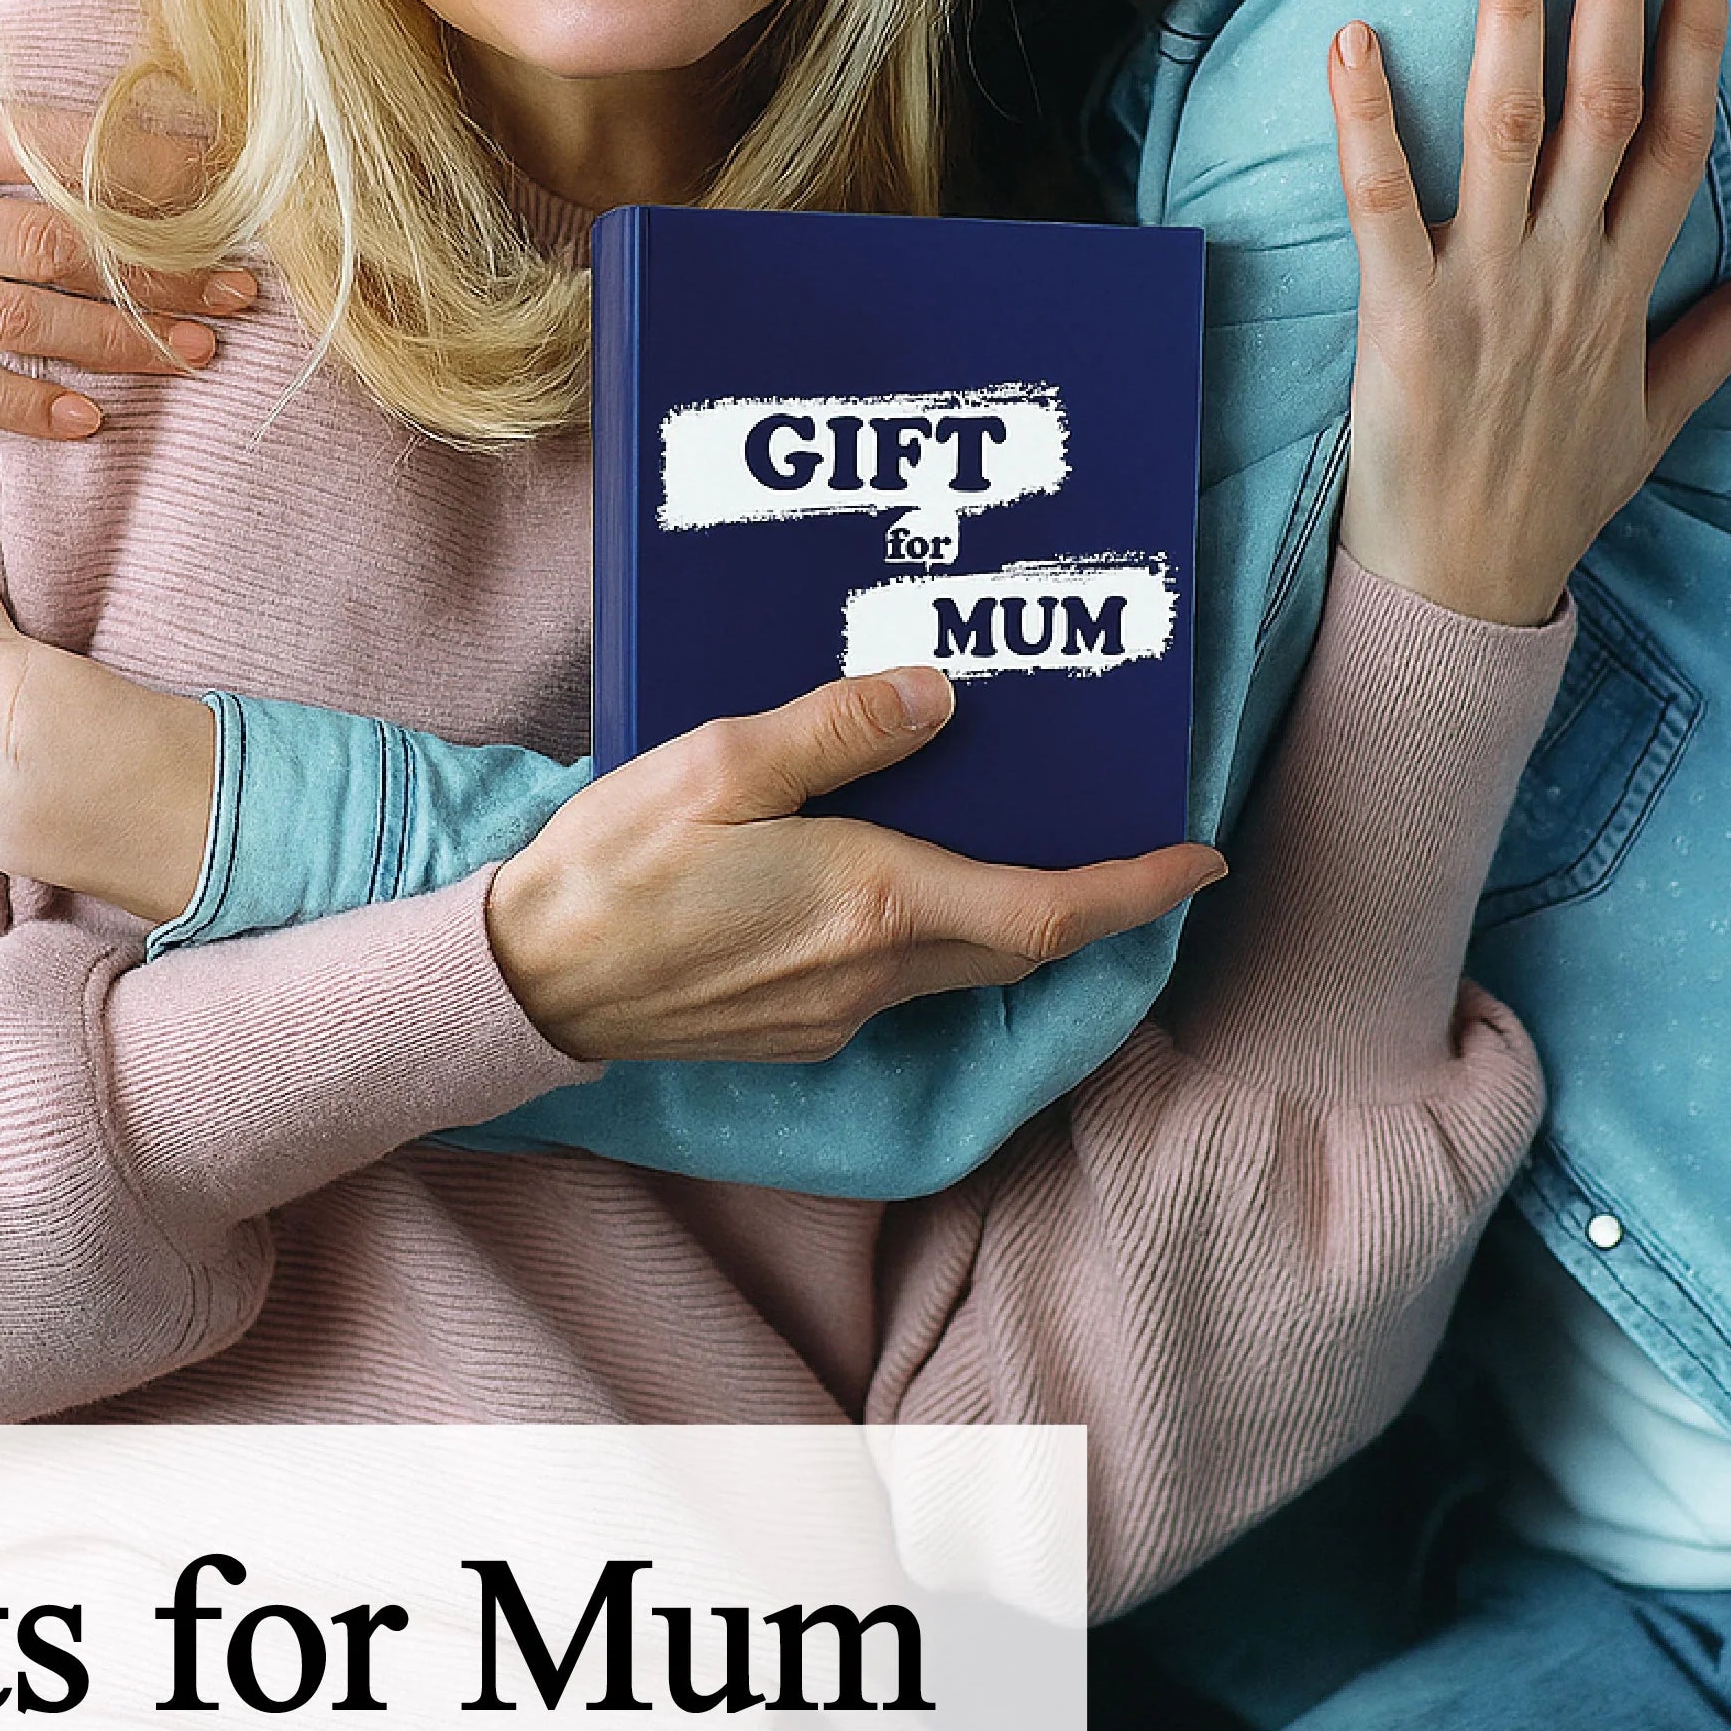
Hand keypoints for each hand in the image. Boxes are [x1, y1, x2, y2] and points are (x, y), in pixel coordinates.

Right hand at [0, 0, 247, 439]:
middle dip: (162, 272)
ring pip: (17, 320)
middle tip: (241, 291)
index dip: (153, 170)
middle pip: (52, 245)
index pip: (53, 147)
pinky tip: (92, 416)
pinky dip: (27, 407)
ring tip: (201, 350)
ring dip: (123, 344)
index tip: (228, 187)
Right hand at [487, 676, 1219, 1063]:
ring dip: (1004, 913)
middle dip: (1090, 902)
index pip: (1049, 909)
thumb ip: (838, 728)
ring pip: (956, 962)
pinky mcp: (797, 1033)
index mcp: (874, 901)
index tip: (1202, 863)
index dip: (1138, 888)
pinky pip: (895, 980)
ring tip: (1013, 844)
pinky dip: (927, 930)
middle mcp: (873, 974)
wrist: (529, 985)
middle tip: (1132, 848)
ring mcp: (835, 1015)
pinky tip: (891, 881)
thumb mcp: (721, 761)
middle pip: (1018, 942)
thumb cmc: (614, 866)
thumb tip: (937, 697)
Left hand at [1330, 0, 1730, 625]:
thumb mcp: (1654, 419)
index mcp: (1625, 292)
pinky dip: (1367, 120)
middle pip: (1605, 112)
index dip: (1692, 48)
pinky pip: (1383, 202)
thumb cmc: (1550, 500)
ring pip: (1511, 133)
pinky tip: (1353, 40)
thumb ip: (1718, 337)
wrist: (1465, 588)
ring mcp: (1487, 292)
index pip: (1675, 145)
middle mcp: (1566, 276)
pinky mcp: (1402, 320)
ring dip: (1512, 26)